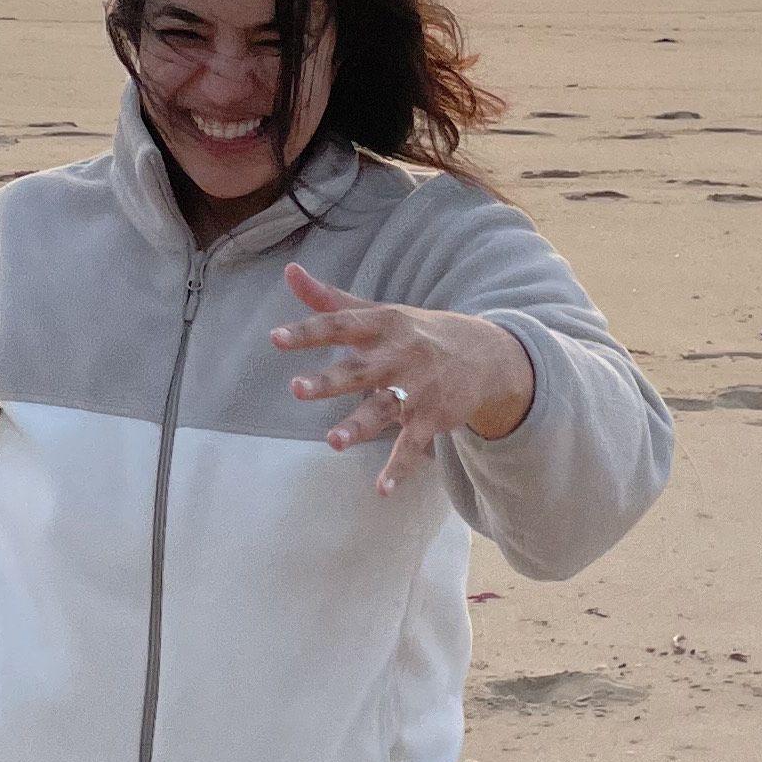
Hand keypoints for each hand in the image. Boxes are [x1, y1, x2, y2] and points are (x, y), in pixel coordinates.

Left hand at [272, 259, 534, 498]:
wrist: (485, 355)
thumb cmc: (415, 333)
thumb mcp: (377, 312)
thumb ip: (329, 300)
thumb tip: (289, 272)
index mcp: (381, 325)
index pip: (340, 326)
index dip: (308, 332)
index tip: (276, 339)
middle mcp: (399, 355)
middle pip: (359, 369)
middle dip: (329, 380)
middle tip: (296, 389)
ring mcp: (417, 389)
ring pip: (384, 409)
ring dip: (359, 426)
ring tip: (333, 442)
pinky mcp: (433, 418)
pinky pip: (413, 445)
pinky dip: (399, 468)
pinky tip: (382, 489)